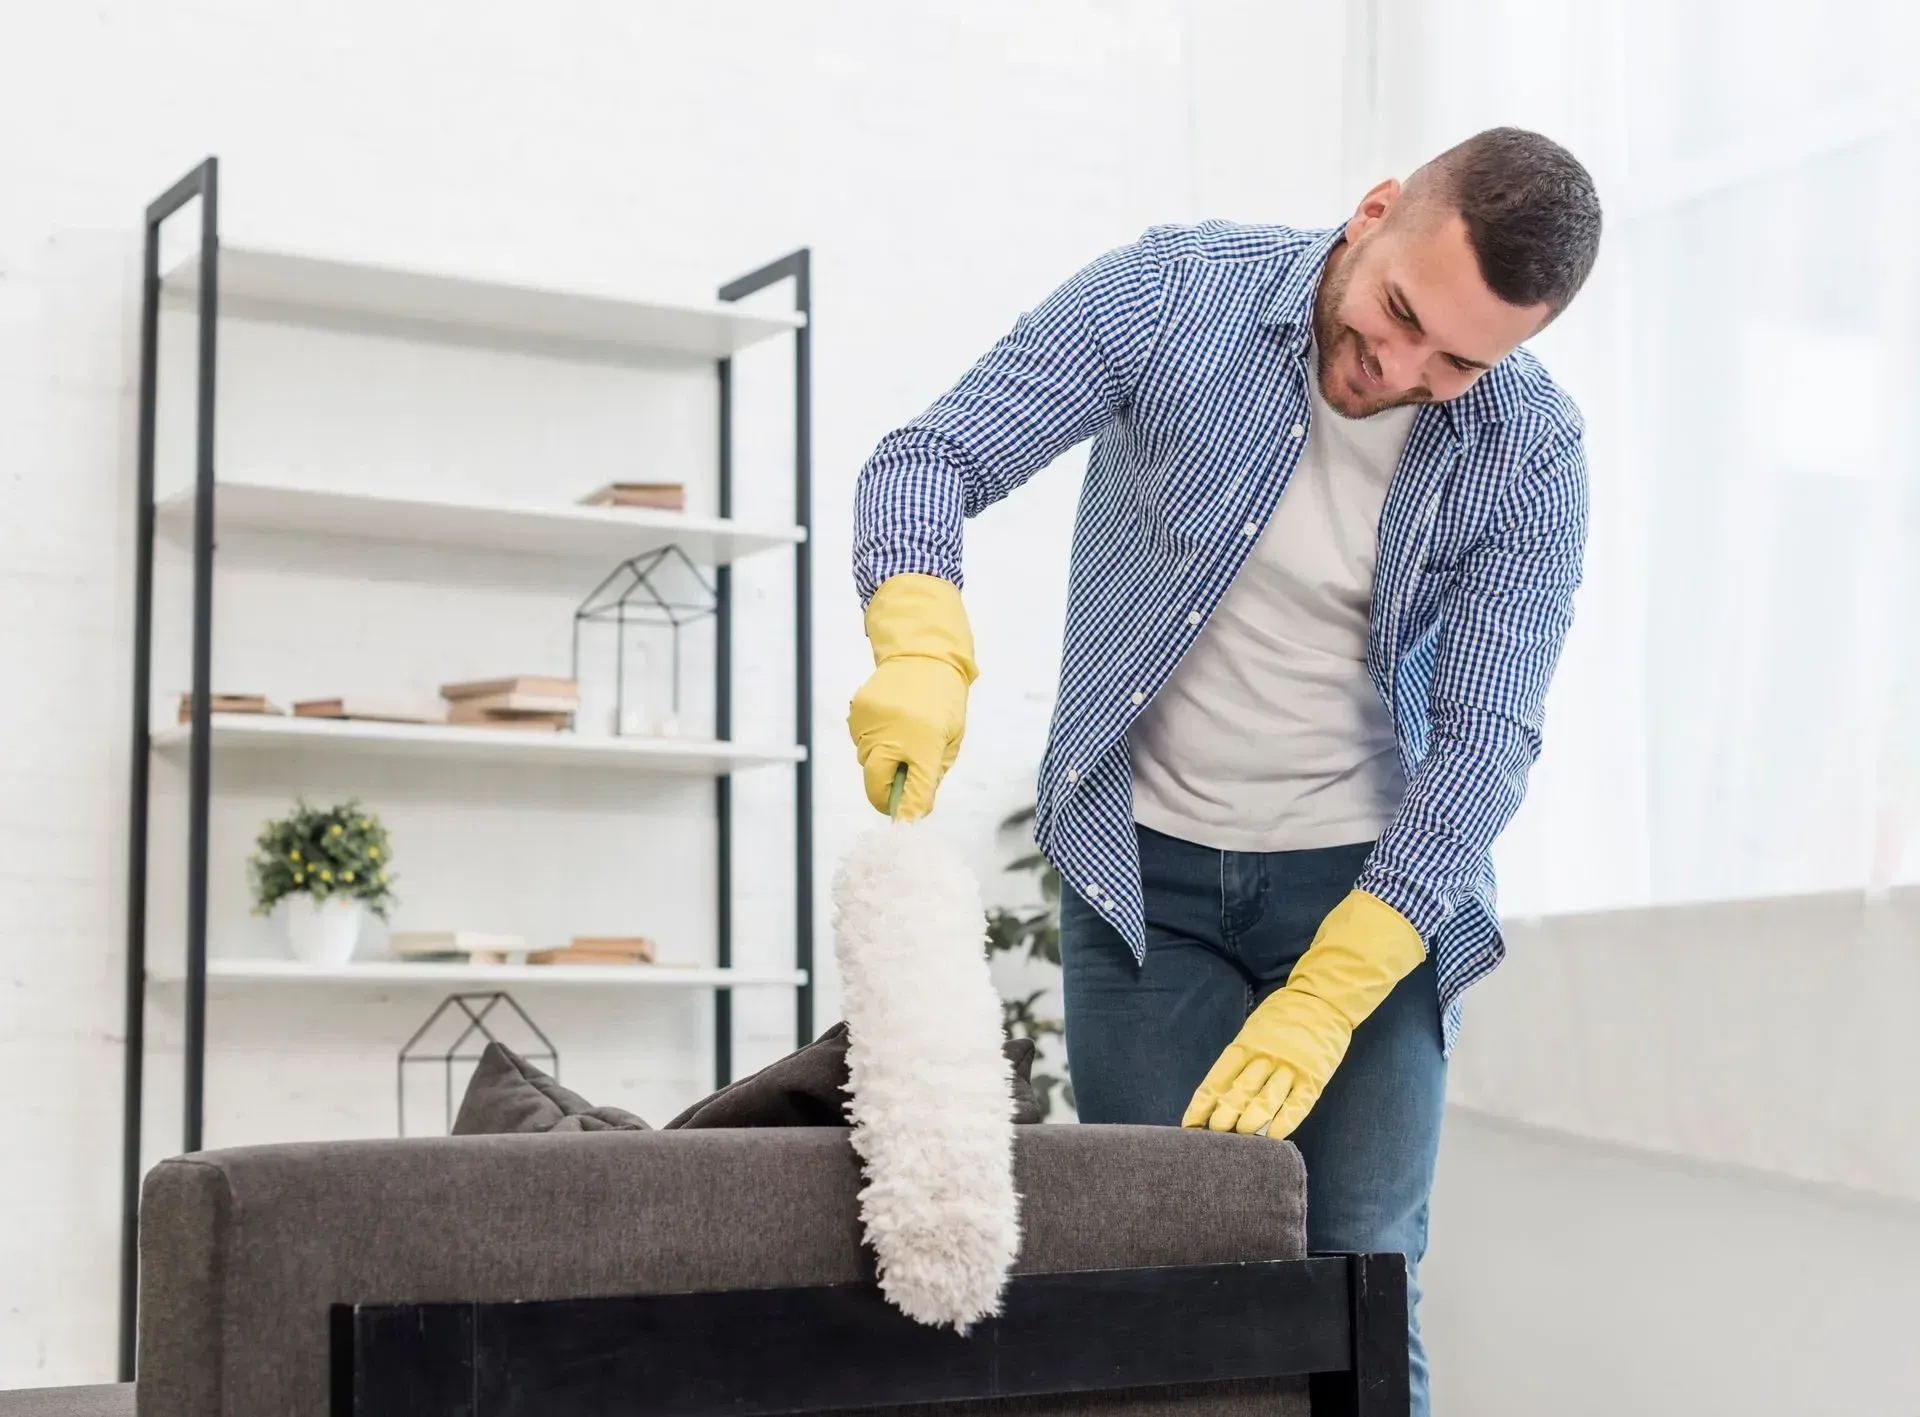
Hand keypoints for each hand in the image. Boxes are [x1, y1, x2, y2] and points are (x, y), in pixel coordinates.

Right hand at [847, 574, 975, 819]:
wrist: (923, 655)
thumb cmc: (944, 702)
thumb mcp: (950, 741)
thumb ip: (931, 776)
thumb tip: (913, 809)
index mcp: (924, 743)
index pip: (913, 792)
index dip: (907, 813)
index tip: (904, 824)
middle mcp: (893, 734)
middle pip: (876, 785)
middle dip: (885, 794)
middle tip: (899, 790)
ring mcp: (871, 722)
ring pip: (867, 763)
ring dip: (882, 762)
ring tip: (902, 737)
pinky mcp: (857, 712)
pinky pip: (860, 741)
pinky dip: (873, 741)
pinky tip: (890, 722)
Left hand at [1182, 890, 1424, 1137]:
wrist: (1323, 999)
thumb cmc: (1283, 1017)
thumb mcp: (1254, 1030)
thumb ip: (1240, 1058)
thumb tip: (1219, 1093)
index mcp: (1246, 1044)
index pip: (1218, 1078)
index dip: (1203, 1103)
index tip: (1190, 1124)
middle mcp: (1265, 1056)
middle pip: (1239, 1091)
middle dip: (1224, 1116)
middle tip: (1213, 1136)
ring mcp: (1291, 1067)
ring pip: (1266, 1100)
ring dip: (1250, 1121)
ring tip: (1238, 1138)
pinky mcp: (1314, 1077)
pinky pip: (1297, 1104)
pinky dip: (1283, 1122)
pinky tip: (1272, 1137)